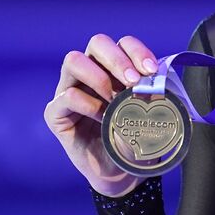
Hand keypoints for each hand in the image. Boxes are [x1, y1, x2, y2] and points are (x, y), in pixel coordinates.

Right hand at [43, 33, 158, 196]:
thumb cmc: (137, 137)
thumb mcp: (150, 112)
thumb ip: (151, 92)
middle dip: (117, 58)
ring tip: (115, 99)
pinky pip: (66, 97)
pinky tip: (103, 118)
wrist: (123, 171)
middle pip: (97, 43)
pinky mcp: (57, 113)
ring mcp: (71, 90)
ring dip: (98, 76)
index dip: (137, 51)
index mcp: (116, 68)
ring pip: (74, 60)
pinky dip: (88, 105)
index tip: (150, 70)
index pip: (123, 43)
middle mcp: (92, 73)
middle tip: (133, 81)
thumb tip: (157, 78)